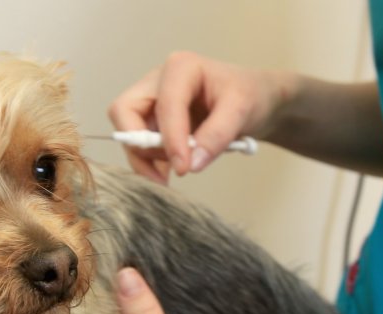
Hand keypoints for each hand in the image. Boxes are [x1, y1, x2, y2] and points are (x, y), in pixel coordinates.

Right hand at [108, 52, 293, 180]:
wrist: (257, 101)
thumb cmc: (250, 95)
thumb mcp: (242, 111)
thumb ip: (217, 135)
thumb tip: (190, 164)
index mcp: (180, 68)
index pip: (163, 105)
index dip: (169, 139)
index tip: (184, 169)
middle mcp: (158, 82)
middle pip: (125, 113)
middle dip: (140, 146)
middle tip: (167, 171)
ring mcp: (152, 102)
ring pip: (129, 133)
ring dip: (145, 159)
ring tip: (171, 176)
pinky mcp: (153, 122)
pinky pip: (140, 145)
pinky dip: (150, 163)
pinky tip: (168, 174)